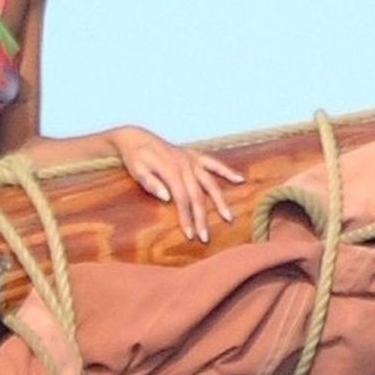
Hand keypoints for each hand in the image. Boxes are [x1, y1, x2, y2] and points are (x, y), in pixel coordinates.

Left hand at [110, 125, 243, 242]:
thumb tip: (166, 198)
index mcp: (170, 169)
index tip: (189, 235)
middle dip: (202, 217)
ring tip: (228, 217)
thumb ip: (150, 183)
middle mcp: (184, 164)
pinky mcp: (194, 155)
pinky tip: (240, 180)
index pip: (181, 198)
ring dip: (219, 201)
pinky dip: (227, 171)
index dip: (186, 217)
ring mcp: (191, 159)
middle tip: (205, 237)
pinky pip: (214, 163)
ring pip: (210, 182)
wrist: (136, 137)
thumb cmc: (135, 157)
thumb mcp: (136, 170)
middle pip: (197, 195)